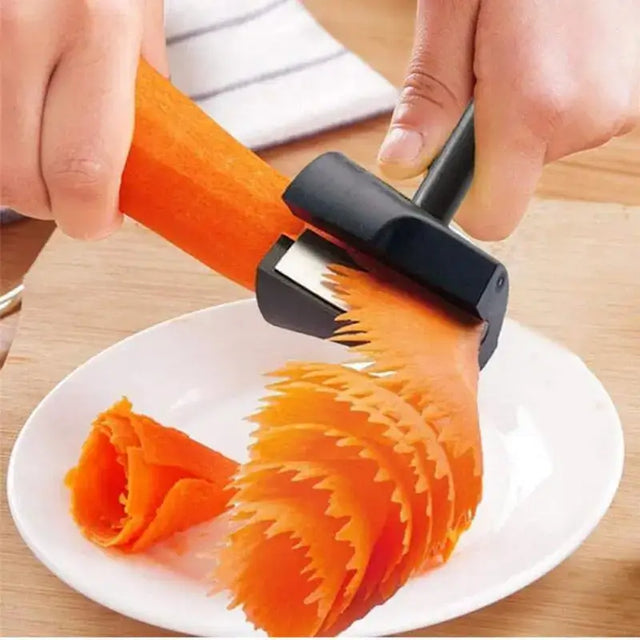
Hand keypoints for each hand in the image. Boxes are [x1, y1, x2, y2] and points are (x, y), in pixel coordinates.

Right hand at [0, 0, 167, 238]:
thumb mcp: (137, 9)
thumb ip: (139, 93)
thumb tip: (133, 171)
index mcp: (95, 25)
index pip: (82, 172)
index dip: (89, 218)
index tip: (98, 218)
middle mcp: (18, 21)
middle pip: (15, 181)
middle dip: (48, 203)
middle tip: (65, 188)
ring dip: (10, 172)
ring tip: (35, 140)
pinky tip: (12, 112)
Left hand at [377, 0, 639, 239]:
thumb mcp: (452, 9)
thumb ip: (429, 98)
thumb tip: (401, 164)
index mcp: (534, 106)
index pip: (493, 215)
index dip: (465, 203)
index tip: (451, 172)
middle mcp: (589, 117)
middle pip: (517, 174)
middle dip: (495, 134)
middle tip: (493, 64)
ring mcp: (625, 105)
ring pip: (550, 142)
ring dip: (530, 108)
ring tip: (532, 42)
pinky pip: (582, 117)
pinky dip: (562, 93)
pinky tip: (561, 44)